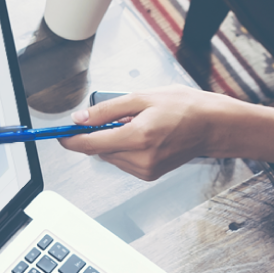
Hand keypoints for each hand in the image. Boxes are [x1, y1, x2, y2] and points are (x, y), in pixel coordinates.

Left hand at [57, 86, 243, 180]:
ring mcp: (146, 170)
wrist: (213, 126)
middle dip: (100, 134)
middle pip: (100, 151)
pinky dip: (126, 148)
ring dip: (115, 141)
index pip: (91, 144)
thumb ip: (107, 110)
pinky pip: (124, 162)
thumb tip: (80, 119)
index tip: (60, 135)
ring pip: (111, 157)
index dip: (71, 139)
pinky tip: (144, 136)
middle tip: (120, 116)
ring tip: (139, 124)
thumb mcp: (142, 97)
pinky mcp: (150, 175)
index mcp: (138, 137)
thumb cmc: (185, 108)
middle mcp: (141, 159)